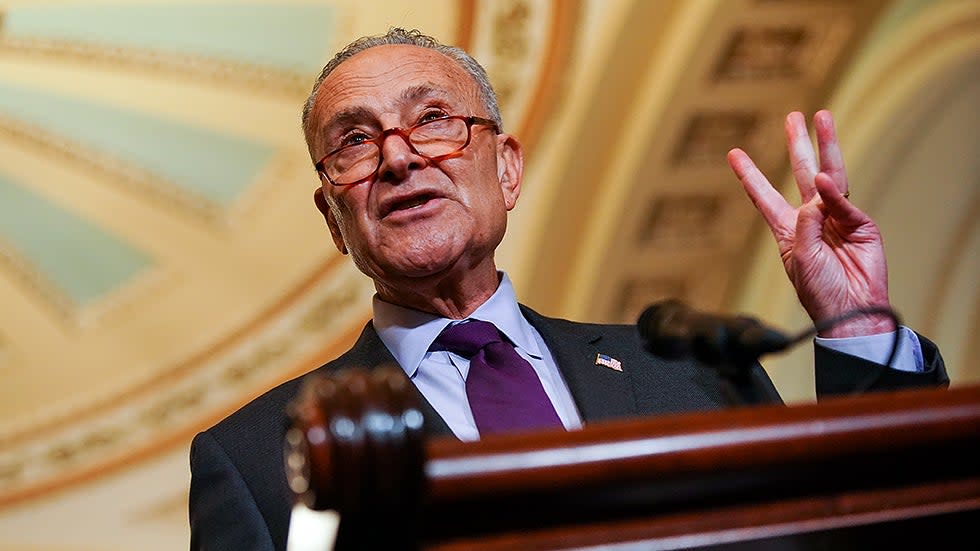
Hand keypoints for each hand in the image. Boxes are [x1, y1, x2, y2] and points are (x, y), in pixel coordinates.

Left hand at [727, 110, 892, 337]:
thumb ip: (805, 225)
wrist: (851, 312)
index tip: (734, 153)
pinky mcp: (861, 225)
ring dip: (826, 147)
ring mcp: (837, 218)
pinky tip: (826, 181)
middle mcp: (811, 219)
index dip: (750, 175)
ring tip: (822, 118)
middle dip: (798, 145)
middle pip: (802, 174)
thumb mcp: (801, 259)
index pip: (763, 197)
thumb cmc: (820, 293)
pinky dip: (834, 193)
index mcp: (788, 230)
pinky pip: (844, 203)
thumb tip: (817, 194)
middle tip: (793, 117)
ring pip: (830, 175)